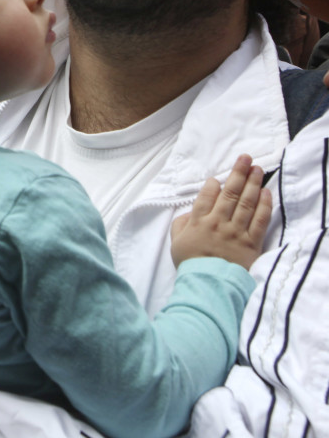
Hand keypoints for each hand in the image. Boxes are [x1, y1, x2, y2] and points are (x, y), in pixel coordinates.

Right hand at [171, 154, 271, 269]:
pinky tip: (266, 192)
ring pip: (246, 202)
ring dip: (252, 183)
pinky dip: (263, 204)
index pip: (207, 196)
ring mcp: (236, 231)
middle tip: (245, 158)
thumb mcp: (176, 242)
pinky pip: (259, 220)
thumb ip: (181, 223)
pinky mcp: (252, 242)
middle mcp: (218, 222)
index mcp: (199, 221)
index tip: (218, 178)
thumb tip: (190, 212)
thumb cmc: (191, 263)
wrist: (209, 285)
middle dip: (238, 173)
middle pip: (230, 193)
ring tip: (257, 168)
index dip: (213, 184)